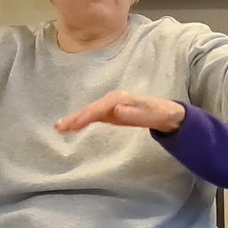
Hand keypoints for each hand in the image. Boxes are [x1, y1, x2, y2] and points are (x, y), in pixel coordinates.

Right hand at [55, 90, 186, 133]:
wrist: (168, 114)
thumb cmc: (160, 114)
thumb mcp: (150, 116)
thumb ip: (133, 115)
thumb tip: (116, 111)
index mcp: (120, 99)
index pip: (99, 108)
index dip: (85, 117)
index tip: (73, 126)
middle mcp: (114, 99)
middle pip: (91, 108)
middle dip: (75, 117)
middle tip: (58, 127)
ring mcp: (112, 105)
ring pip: (90, 112)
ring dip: (75, 119)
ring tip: (59, 127)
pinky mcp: (112, 112)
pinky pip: (94, 115)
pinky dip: (83, 120)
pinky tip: (73, 126)